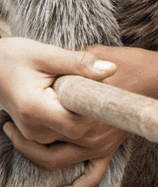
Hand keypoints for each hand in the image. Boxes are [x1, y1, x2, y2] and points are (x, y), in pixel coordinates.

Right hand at [0, 37, 116, 144]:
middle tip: (93, 82)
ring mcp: (32, 133)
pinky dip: (71, 114)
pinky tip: (69, 94)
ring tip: (75, 85)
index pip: (76, 123)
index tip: (105, 90)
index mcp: (34, 108)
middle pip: (77, 129)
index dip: (95, 110)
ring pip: (72, 131)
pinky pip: (63, 129)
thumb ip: (78, 63)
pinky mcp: (36, 132)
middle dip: (90, 109)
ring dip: (80, 111)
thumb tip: (111, 69)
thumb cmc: (16, 57)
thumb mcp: (47, 54)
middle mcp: (32, 127)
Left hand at [0, 38, 157, 186]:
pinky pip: (90, 178)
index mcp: (86, 108)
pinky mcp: (108, 150)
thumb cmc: (131, 62)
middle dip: (21, 134)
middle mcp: (90, 132)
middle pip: (43, 142)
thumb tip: (54, 66)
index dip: (25, 113)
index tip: (14, 103)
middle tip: (8, 122)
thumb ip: (73, 62)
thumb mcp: (98, 52)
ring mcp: (99, 144)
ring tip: (18, 142)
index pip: (44, 117)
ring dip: (33, 156)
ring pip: (55, 162)